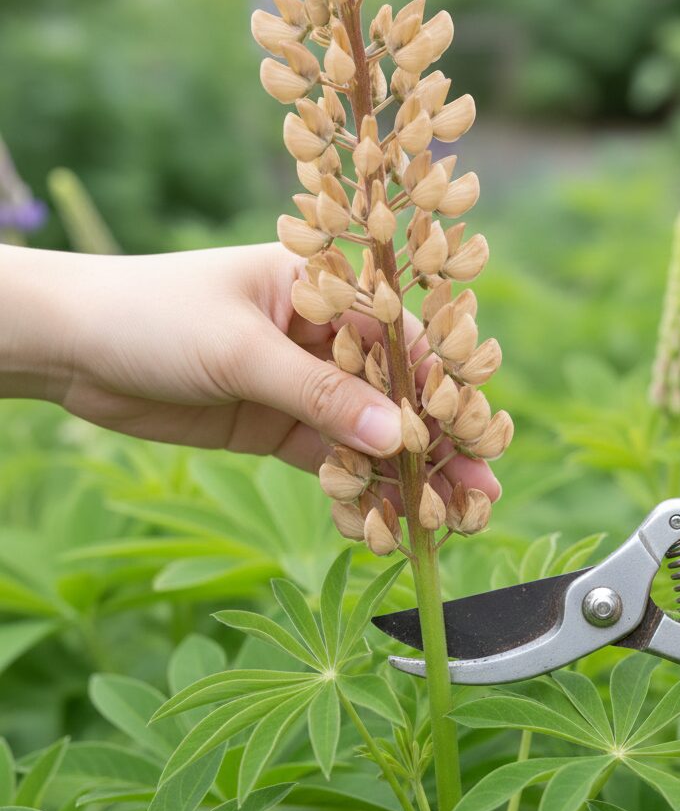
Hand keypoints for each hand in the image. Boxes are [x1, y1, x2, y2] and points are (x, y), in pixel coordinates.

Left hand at [0, 242, 498, 497]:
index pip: (402, 337)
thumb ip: (321, 396)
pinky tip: (386, 525)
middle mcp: (322, 333)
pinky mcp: (277, 425)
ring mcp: (302, 383)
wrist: (67, 349)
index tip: (478, 435)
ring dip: (406, 476)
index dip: (443, 387)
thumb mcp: (240, 351)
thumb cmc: (150, 317)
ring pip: (368, 433)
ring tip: (448, 521)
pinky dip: (357, 492)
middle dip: (438, 442)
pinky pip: (330, 461)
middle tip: (480, 492)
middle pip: (396, 392)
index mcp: (323, 285)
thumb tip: (401, 439)